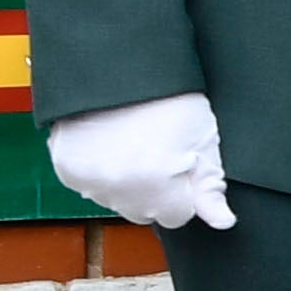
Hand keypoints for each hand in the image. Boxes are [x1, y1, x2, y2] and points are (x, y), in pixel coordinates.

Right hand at [46, 91, 232, 232]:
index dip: (184, 191)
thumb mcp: (203, 138)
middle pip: (145, 212)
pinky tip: (112, 146)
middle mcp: (118, 188)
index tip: (183, 166)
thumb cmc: (168, 97)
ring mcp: (87, 179)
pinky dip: (101, 173)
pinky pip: (89, 187)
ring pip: (116, 201)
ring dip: (126, 184)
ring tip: (135, 146)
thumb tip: (223, 222)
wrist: (120, 68)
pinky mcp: (66, 168)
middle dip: (156, 192)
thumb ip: (211, 187)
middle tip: (159, 153)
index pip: (177, 216)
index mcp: (156, 184)